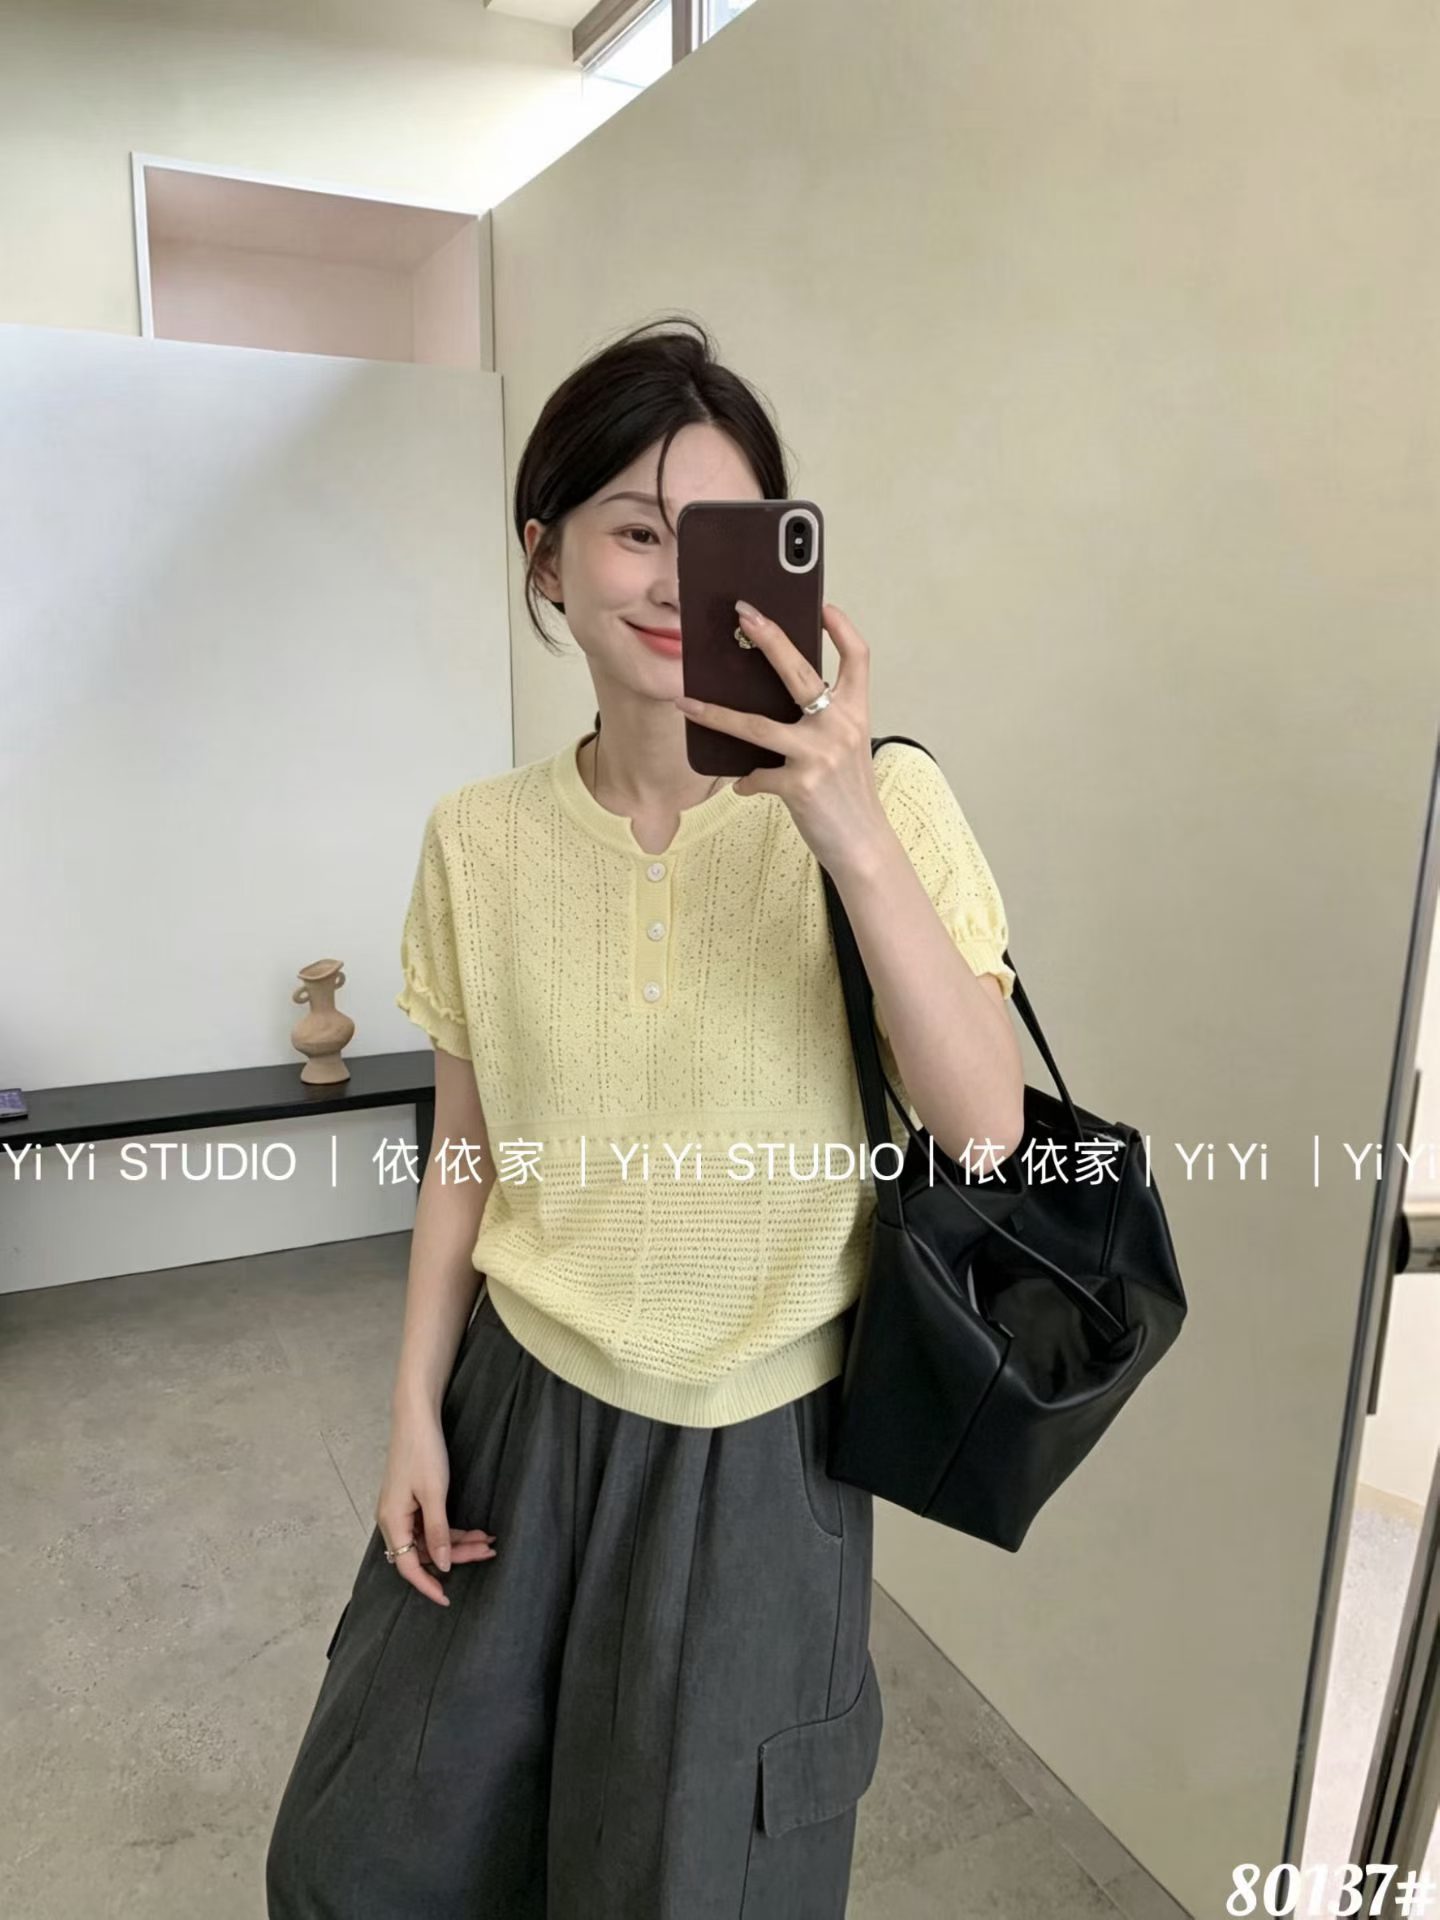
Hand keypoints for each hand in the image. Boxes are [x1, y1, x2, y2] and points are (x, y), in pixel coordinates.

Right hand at [376, 1404, 496, 1607]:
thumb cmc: (422, 1451)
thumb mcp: (434, 1493)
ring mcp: (402, 1510)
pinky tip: (476, 1529)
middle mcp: (393, 1520)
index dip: (427, 1585)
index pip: (407, 1566)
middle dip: (457, 1556)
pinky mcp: (412, 1500)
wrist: (416, 1417)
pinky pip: (432, 1525)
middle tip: (488, 1552)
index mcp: (392, 1522)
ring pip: (431, 1540)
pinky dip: (453, 1529)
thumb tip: (443, 1565)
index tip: (447, 1600)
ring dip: (459, 1542)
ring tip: (489, 1540)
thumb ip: (438, 1532)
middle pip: (423, 1553)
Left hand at [673, 599, 890, 877]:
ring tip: (688, 704)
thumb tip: (774, 704)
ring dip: (717, 715)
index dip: (842, 629)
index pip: (858, 658)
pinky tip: (745, 786)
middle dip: (770, 638)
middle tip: (744, 614)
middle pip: (800, 672)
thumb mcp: (846, 749)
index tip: (823, 608)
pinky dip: (747, 781)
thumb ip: (822, 722)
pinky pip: (756, 775)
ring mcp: (820, 755)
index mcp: (856, 713)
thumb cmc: (849, 795)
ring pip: (757, 725)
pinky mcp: (800, 785)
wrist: (863, 845)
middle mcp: (841, 727)